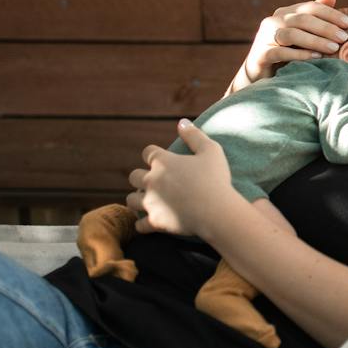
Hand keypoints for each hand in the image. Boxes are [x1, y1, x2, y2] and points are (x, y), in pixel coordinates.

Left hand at [126, 121, 238, 236]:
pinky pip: (139, 225)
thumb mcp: (211, 150)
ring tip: (148, 200)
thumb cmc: (215, 179)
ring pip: (131, 200)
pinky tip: (150, 221)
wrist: (216, 211)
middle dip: (140, 177)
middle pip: (133, 176)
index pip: (148, 152)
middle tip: (152, 181)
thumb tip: (181, 122)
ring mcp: (151, 203)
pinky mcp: (154, 222)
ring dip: (137, 199)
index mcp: (163, 162)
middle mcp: (151, 181)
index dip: (153, 155)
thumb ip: (194, 135)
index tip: (160, 159)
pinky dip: (143, 223)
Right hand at [237, 0, 347, 87]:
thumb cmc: (287, 52)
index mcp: (286, 13)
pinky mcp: (260, 55)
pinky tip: (316, 58)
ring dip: (316, 41)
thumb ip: (315, 16)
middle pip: (303, 19)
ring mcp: (264, 37)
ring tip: (334, 48)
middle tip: (344, 37)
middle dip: (326, 27)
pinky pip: (281, 52)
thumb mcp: (303, 33)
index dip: (331, 13)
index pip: (311, 7)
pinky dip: (300, 54)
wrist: (261, 76)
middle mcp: (273, 21)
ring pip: (292, 34)